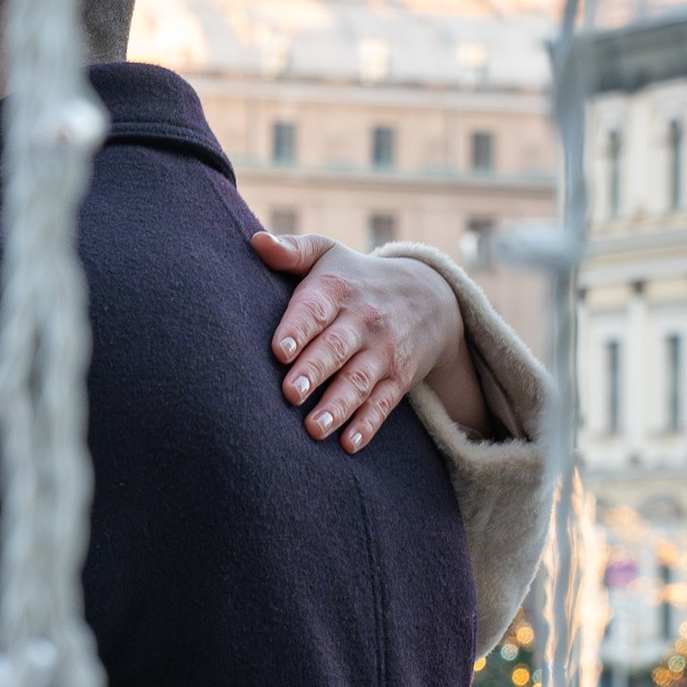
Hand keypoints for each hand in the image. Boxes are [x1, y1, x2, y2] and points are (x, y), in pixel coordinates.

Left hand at [249, 230, 491, 448]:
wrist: (430, 296)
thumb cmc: (355, 277)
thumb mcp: (328, 254)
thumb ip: (292, 251)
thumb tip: (256, 242)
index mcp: (337, 288)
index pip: (316, 308)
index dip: (298, 328)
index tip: (279, 350)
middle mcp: (362, 320)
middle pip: (336, 347)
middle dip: (314, 370)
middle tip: (291, 393)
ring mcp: (384, 350)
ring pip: (359, 380)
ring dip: (338, 406)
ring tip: (313, 429)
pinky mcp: (399, 377)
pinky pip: (384, 403)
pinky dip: (368, 424)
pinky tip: (350, 444)